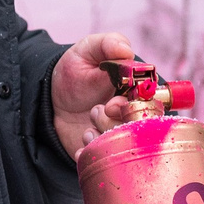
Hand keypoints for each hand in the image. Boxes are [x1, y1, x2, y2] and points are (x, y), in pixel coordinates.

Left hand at [50, 31, 139, 160]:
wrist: (52, 95)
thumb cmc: (76, 69)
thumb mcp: (87, 50)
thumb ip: (107, 44)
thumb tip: (126, 49)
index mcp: (137, 93)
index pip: (151, 105)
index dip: (135, 107)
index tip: (112, 103)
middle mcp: (132, 116)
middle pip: (138, 128)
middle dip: (115, 122)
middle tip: (97, 110)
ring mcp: (117, 136)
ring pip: (121, 146)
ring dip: (101, 135)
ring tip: (87, 123)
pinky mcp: (102, 151)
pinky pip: (102, 160)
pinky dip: (91, 153)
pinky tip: (81, 143)